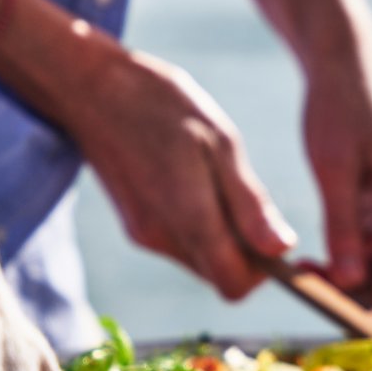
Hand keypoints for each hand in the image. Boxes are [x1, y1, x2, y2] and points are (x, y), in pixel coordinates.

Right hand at [67, 46, 295, 298]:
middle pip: (220, 276)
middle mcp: (161, 238)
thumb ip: (250, 203)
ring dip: (225, 239)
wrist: (89, 86)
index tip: (274, 233)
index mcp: (187, 217)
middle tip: (249, 199)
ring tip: (221, 182)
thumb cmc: (161, 105)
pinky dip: (203, 228)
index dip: (264, 270)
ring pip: (203, 262)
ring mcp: (144, 234)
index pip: (234, 284)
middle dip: (247, 253)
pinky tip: (199, 183)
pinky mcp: (136, 226)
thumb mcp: (221, 142)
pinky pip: (183, 245)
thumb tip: (282, 249)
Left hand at [303, 58, 371, 307]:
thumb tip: (351, 281)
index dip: (371, 302)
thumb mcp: (332, 169)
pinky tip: (313, 257)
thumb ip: (343, 227)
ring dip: (352, 277)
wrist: (344, 65)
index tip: (327, 310)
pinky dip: (350, 258)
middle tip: (307, 285)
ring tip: (303, 270)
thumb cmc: (337, 110)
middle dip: (359, 293)